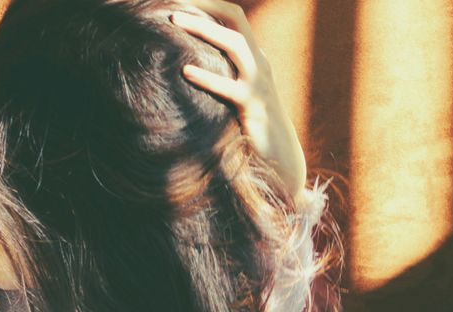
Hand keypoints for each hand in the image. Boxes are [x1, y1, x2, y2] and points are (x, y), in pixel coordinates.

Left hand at [169, 0, 307, 199]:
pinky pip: (229, 87)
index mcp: (255, 57)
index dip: (210, 5)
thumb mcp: (239, 91)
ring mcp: (258, 84)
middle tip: (173, 5)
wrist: (279, 156)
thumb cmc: (252, 124)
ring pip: (235, 45)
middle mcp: (259, 64)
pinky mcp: (253, 106)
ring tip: (175, 22)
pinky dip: (207, 76)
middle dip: (205, 9)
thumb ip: (224, 72)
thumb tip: (189, 60)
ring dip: (203, 30)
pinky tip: (185, 71)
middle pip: (236, 22)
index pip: (235, 17)